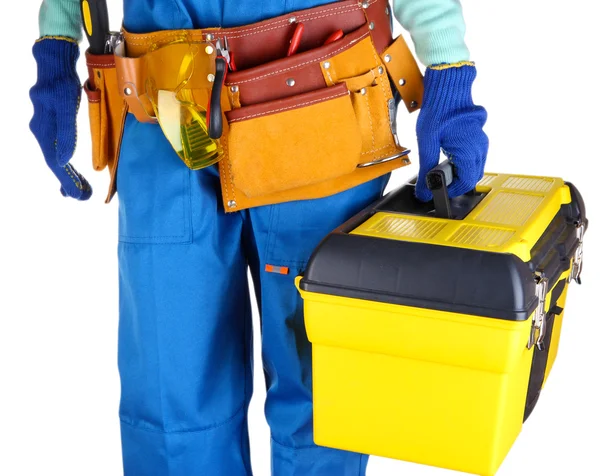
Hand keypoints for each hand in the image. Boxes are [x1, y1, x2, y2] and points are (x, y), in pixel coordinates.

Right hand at [30, 37, 91, 199]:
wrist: (53, 64)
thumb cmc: (61, 84)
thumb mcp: (66, 106)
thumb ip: (66, 133)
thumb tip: (62, 161)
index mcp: (44, 131)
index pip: (56, 162)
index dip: (67, 180)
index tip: (79, 195)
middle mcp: (42, 132)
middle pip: (56, 163)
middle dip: (69, 182)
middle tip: (83, 198)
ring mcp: (46, 128)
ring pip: (56, 157)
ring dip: (68, 174)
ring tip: (79, 191)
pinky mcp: (52, 123)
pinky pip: (57, 148)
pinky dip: (64, 162)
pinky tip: (68, 170)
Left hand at [415, 63, 487, 201]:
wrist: (448, 87)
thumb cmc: (438, 110)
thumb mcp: (427, 142)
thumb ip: (427, 169)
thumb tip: (424, 190)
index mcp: (469, 151)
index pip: (466, 182)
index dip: (452, 190)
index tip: (437, 190)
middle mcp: (480, 147)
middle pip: (472, 177)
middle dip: (456, 183)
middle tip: (438, 181)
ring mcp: (481, 141)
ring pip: (475, 167)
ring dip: (460, 173)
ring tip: (441, 168)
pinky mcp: (478, 136)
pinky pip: (475, 156)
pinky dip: (463, 162)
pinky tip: (448, 156)